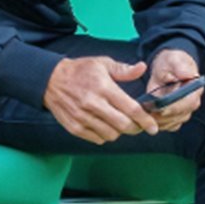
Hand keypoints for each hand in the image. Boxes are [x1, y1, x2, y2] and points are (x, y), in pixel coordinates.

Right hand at [43, 56, 158, 144]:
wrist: (51, 80)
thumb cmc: (80, 70)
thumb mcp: (102, 64)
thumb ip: (123, 69)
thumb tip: (142, 68)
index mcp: (103, 87)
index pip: (131, 109)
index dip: (145, 120)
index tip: (153, 126)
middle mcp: (93, 104)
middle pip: (123, 125)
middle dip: (136, 128)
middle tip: (139, 125)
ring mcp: (83, 118)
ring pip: (111, 135)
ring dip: (119, 131)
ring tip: (119, 122)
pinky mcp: (75, 128)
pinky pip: (97, 139)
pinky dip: (105, 135)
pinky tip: (104, 125)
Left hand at [147, 49, 202, 131]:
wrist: (169, 67)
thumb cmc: (171, 62)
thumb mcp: (173, 60)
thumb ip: (179, 67)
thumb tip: (186, 75)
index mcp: (195, 89)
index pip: (187, 103)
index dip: (173, 107)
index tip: (159, 108)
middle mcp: (192, 103)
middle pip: (179, 116)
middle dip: (162, 116)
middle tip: (145, 113)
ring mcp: (184, 112)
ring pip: (172, 123)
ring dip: (157, 121)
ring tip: (143, 114)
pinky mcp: (176, 118)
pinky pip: (167, 126)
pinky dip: (157, 124)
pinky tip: (147, 117)